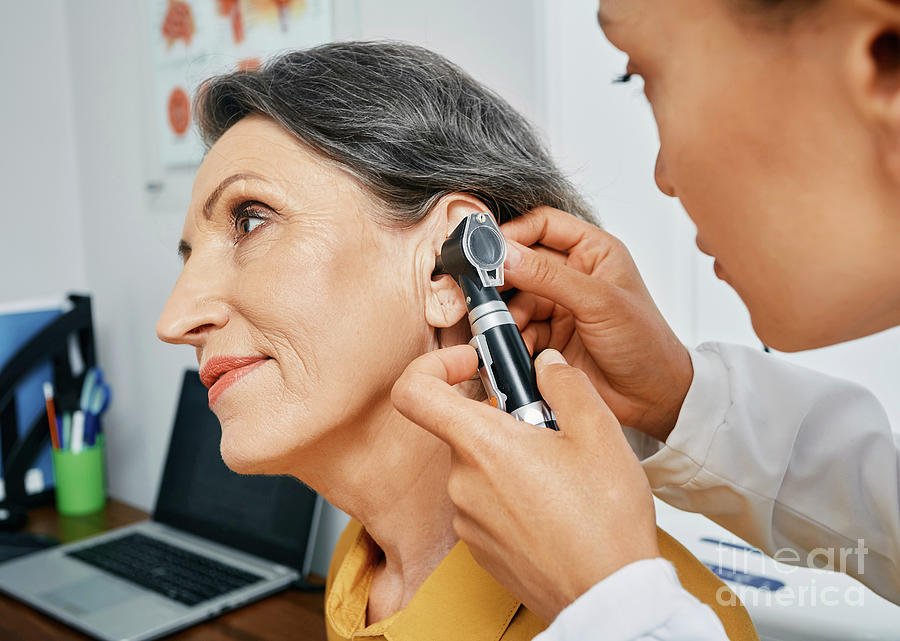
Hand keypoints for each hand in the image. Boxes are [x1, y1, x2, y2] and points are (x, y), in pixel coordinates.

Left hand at [391, 345, 659, 621]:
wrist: (609, 597)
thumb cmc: (605, 520)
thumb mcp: (599, 433)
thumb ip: (566, 384)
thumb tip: (545, 366)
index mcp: (482, 446)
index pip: (414, 392)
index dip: (434, 366)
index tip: (471, 365)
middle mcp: (462, 483)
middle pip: (462, 429)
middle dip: (503, 419)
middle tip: (550, 430)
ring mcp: (467, 520)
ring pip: (478, 467)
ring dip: (511, 458)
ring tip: (562, 475)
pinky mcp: (480, 547)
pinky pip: (485, 502)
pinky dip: (511, 493)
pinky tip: (555, 507)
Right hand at [501, 207, 692, 441]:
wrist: (652, 399)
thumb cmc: (645, 343)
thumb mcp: (598, 302)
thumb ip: (549, 276)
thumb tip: (506, 254)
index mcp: (593, 252)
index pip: (543, 225)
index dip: (514, 233)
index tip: (488, 249)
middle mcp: (574, 275)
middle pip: (522, 264)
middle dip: (504, 279)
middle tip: (486, 291)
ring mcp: (559, 307)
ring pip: (515, 300)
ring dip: (508, 316)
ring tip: (511, 329)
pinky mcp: (549, 337)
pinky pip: (518, 330)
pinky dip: (515, 339)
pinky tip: (523, 349)